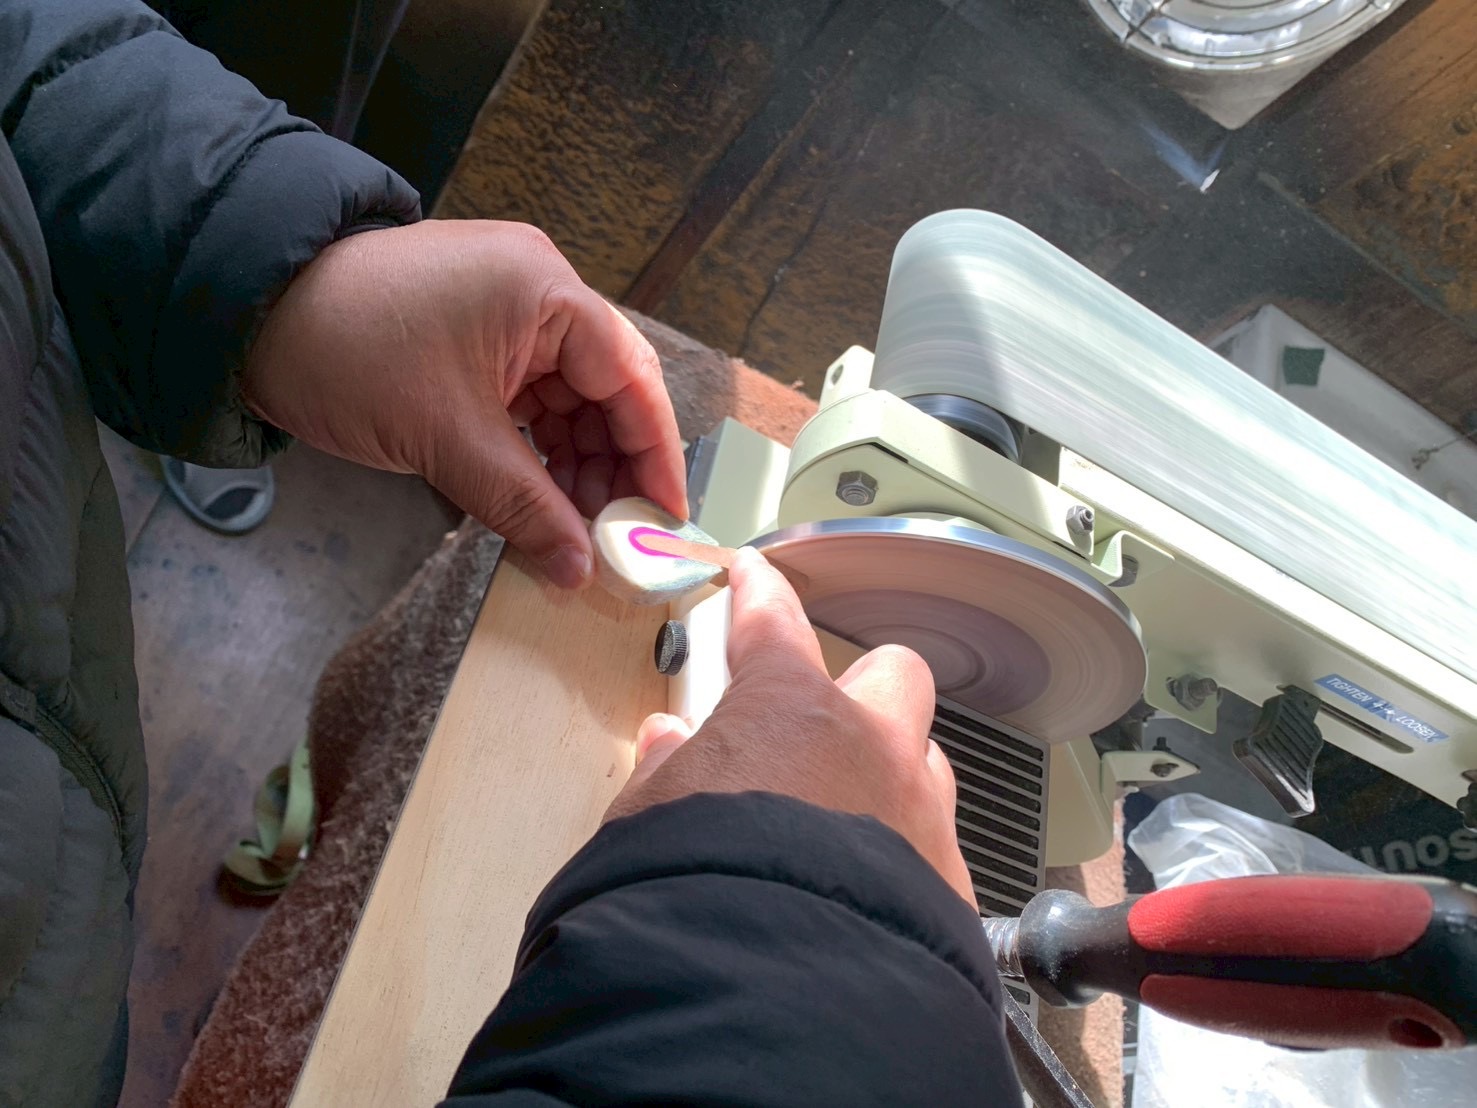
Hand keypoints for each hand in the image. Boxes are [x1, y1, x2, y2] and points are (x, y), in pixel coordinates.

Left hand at [243, 220, 686, 587]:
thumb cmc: (349, 353)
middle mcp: (539, 293)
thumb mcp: (447, 439)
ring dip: (575, 468)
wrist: (243, 316)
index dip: (655, 455)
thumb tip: (581, 572)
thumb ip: (525, 507)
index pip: (631, 378)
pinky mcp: (476, 341)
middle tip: (618, 541)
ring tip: (577, 534)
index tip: (666, 521)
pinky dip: (537, 454)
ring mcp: (507, 316)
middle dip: (614, 469)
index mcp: (546, 290)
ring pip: (569, 405)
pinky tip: (542, 504)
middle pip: (608, 392)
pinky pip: (529, 404)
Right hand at [606, 547, 974, 904]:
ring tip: (844, 817)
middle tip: (820, 723)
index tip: (754, 575)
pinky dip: (906, 856)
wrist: (767, 991)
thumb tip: (670, 743)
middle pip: (893, 674)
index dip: (759, 591)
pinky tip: (870, 892)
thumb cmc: (698, 890)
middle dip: (863, 688)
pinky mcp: (950, 885)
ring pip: (927, 759)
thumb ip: (666, 771)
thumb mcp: (649, 818)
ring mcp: (920, 812)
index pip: (774, 620)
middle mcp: (870, 744)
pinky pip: (938, 847)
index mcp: (789, 708)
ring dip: (892, 772)